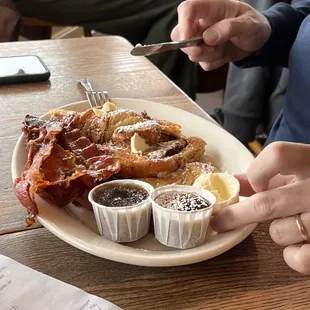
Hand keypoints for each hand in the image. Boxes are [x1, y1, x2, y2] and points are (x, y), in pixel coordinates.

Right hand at [171, 0, 270, 70]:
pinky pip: (202, 64)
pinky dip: (214, 63)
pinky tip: (225, 54)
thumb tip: (208, 38)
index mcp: (210, 8)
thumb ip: (229, 28)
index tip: (187, 38)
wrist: (259, 42)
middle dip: (192, 46)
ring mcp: (201, 40)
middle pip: (179, 35)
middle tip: (211, 48)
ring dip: (209, 55)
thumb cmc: (254, 26)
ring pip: (191, 53)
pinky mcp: (205, 54)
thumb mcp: (249, 24)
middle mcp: (201, 24)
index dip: (183, 22)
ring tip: (224, 47)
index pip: (187, 9)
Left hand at [211, 142, 309, 273]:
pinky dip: (292, 256)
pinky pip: (300, 258)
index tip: (254, 185)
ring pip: (279, 232)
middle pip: (266, 204)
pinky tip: (298, 246)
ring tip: (290, 223)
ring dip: (276, 231)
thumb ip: (266, 173)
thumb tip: (231, 181)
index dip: (257, 172)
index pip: (277, 155)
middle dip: (235, 215)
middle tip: (217, 221)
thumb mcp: (297, 170)